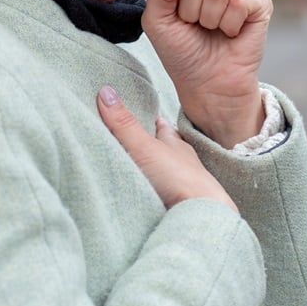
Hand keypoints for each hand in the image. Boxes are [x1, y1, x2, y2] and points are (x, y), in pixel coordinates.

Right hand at [97, 86, 235, 211]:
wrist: (201, 214)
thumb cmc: (178, 177)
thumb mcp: (145, 147)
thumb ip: (124, 124)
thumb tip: (106, 91)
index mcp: (175, 144)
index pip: (162, 128)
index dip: (153, 122)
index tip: (146, 117)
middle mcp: (182, 162)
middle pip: (166, 150)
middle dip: (155, 147)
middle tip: (141, 141)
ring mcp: (183, 185)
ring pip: (168, 174)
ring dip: (157, 172)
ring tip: (144, 171)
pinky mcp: (181, 206)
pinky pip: (167, 196)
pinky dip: (158, 194)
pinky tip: (152, 197)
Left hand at [143, 0, 272, 147]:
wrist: (208, 82)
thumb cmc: (182, 51)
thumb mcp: (156, 21)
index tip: (176, 14)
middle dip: (191, 9)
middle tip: (198, 25)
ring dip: (211, 18)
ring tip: (214, 29)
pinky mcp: (260, 0)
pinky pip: (241, 0)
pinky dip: (231, 24)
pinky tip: (232, 31)